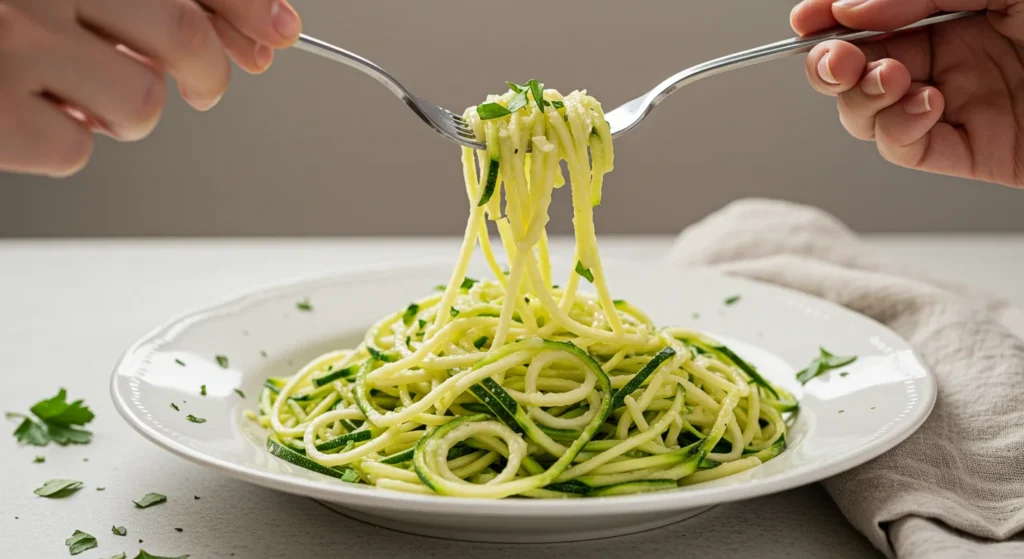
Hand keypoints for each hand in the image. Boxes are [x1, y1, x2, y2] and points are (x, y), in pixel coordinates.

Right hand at [0, 0, 301, 176]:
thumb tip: (264, 34)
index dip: (245, 7)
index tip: (277, 31)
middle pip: (181, 32)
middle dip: (208, 70)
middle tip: (205, 85)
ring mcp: (8, 43)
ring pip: (140, 98)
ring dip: (129, 108)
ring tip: (80, 91)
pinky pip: (75, 148)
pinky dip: (63, 140)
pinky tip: (28, 112)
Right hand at [792, 0, 1023, 188]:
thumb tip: (850, 11)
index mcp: (951, 14)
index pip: (866, 20)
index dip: (828, 21)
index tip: (806, 18)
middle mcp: (946, 60)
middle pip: (853, 70)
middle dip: (829, 66)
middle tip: (835, 61)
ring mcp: (951, 107)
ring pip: (866, 113)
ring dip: (860, 98)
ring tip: (891, 78)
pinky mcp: (968, 152)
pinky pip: (904, 149)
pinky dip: (897, 130)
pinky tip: (926, 105)